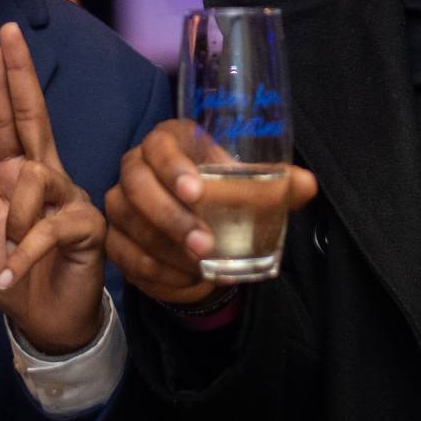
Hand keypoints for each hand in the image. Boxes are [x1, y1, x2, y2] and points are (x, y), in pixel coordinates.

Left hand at [0, 22, 105, 354]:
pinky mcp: (88, 226)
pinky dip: (26, 254)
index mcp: (16, 175)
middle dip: (20, 76)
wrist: (44, 322)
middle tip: (10, 35)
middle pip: (33, 116)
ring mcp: (70, 198)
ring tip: (11, 253)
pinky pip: (49, 226)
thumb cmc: (11, 275)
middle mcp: (46, 177)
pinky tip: (14, 274)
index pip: (6, 121)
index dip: (2, 83)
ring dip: (15, 221)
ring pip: (35, 180)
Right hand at [104, 119, 318, 307]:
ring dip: (164, 247)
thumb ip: (279, 187)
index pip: (161, 144)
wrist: (200, 232)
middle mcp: (137, 166)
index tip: (196, 191)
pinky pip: (122, 254)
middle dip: (170, 216)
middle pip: (137, 184)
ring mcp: (120, 202)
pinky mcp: (114, 236)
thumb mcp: (251, 189)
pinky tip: (183, 279)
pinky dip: (153, 270)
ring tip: (199, 266)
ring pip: (128, 221)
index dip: (173, 166)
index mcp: (170, 141)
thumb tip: (306, 185)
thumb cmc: (224, 197)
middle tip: (203, 244)